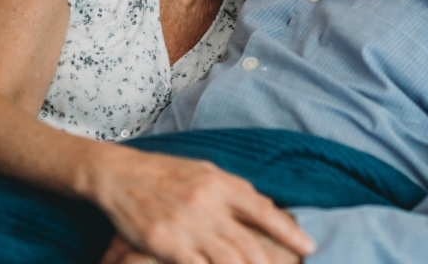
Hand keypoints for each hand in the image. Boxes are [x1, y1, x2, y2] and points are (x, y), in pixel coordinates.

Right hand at [90, 150, 313, 263]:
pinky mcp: (164, 244)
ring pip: (227, 260)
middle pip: (249, 243)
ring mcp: (185, 226)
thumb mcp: (206, 172)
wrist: (119, 175)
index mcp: (220, 183)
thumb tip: (266, 207)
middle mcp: (206, 203)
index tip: (308, 247)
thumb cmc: (167, 174)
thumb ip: (235, 191)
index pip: (263, 210)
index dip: (289, 231)